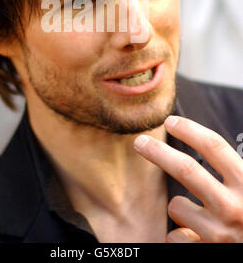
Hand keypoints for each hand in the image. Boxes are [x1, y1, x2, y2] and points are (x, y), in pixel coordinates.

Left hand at [134, 115, 242, 242]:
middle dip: (158, 153)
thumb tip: (208, 146)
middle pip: (186, 170)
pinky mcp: (206, 253)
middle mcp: (233, 207)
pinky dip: (180, 234)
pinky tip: (196, 237)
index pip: (214, 147)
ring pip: (177, 206)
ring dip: (180, 206)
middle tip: (139, 142)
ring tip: (198, 214)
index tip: (170, 122)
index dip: (189, 130)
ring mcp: (219, 234)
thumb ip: (235, 172)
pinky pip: (176, 236)